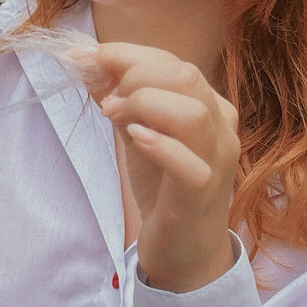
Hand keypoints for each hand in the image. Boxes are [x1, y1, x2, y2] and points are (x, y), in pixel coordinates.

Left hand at [82, 42, 239, 293]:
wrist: (185, 251)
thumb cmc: (163, 188)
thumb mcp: (138, 134)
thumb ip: (121, 100)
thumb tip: (86, 63)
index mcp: (210, 106)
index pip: (174, 62)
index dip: (126, 55)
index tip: (84, 57)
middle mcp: (222, 128)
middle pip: (186, 77)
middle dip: (135, 76)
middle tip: (106, 100)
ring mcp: (217, 162)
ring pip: (193, 114)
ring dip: (144, 105)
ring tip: (114, 117)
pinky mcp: (201, 196)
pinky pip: (191, 166)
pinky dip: (161, 146)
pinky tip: (136, 139)